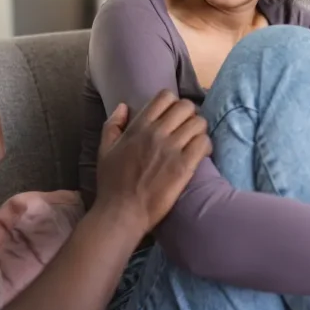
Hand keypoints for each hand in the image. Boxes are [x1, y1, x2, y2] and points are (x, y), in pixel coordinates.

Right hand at [95, 90, 210, 238]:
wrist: (122, 213)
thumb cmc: (111, 183)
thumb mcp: (104, 150)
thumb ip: (112, 125)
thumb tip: (123, 106)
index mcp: (138, 126)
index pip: (165, 97)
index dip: (173, 103)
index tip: (172, 116)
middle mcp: (156, 133)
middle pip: (186, 107)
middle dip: (189, 115)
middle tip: (186, 129)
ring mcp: (172, 149)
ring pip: (198, 123)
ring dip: (198, 130)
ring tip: (194, 142)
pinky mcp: (184, 166)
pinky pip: (204, 142)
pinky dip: (205, 145)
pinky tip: (200, 154)